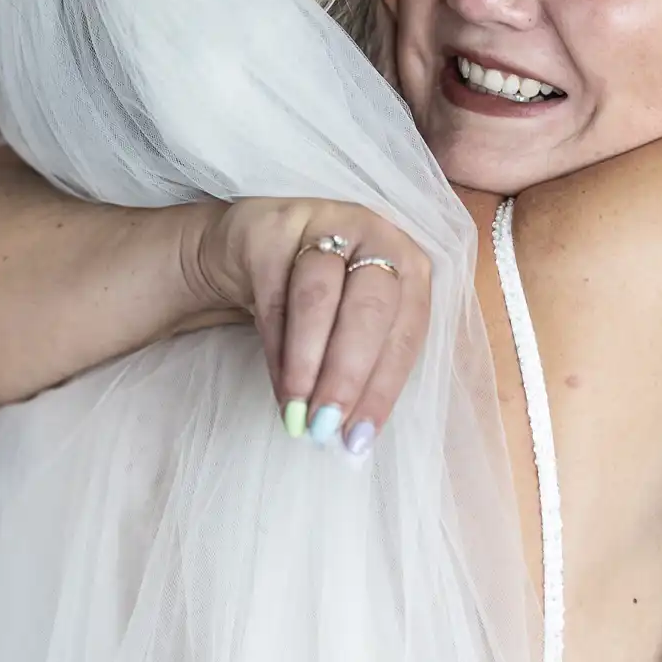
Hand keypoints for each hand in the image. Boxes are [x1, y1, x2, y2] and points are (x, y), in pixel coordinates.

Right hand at [199, 198, 433, 454]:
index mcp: (410, 265)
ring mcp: (323, 224)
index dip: (384, 388)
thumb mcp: (351, 321)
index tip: (360, 438)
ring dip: (307, 362)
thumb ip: (361, 367)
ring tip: (297, 411)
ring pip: (319, 296)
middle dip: (349, 374)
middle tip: (326, 425)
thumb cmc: (320, 295)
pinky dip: (276, 347)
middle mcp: (375, 236)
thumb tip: (351, 436)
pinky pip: (274, 292)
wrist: (252, 247)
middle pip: (370, 308)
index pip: (406, 331)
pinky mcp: (271, 229)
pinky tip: (278, 385)